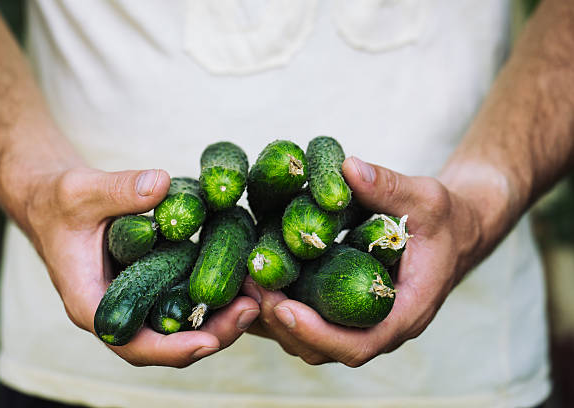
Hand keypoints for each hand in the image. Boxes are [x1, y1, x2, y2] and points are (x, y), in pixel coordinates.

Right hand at [24, 166, 258, 366]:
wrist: (56, 203)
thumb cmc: (61, 201)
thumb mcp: (82, 190)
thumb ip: (118, 189)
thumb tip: (160, 184)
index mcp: (91, 303)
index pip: (132, 343)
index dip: (171, 350)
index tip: (209, 341)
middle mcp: (117, 311)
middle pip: (166, 343)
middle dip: (211, 334)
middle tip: (251, 308)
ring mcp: (135, 301)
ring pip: (179, 326)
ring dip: (218, 319)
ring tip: (254, 296)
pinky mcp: (150, 285)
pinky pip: (182, 300)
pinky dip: (209, 296)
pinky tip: (238, 279)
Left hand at [244, 156, 489, 366]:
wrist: (452, 232)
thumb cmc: (443, 220)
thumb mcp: (426, 198)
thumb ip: (389, 186)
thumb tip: (348, 168)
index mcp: (405, 311)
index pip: (360, 343)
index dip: (318, 334)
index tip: (283, 307)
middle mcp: (380, 326)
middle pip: (325, 350)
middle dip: (284, 325)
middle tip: (252, 287)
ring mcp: (360, 321)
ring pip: (310, 342)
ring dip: (274, 320)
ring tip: (245, 282)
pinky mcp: (345, 309)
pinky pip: (308, 321)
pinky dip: (280, 308)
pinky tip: (256, 281)